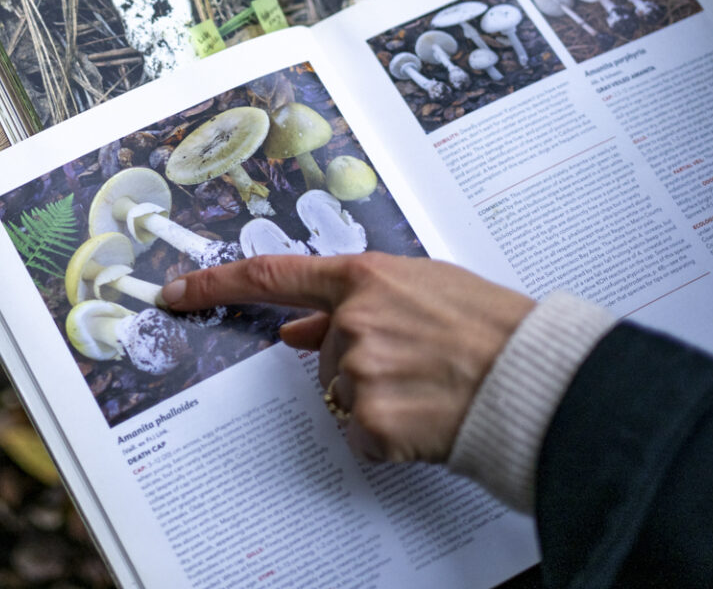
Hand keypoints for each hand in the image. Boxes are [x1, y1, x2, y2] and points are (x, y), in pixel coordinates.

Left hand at [161, 253, 534, 462]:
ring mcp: (357, 372)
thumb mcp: (426, 289)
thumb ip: (359, 301)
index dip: (216, 284)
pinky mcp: (369, 420)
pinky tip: (428, 418)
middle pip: (322, 353)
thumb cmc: (492, 327)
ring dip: (379, 399)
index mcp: (365, 279)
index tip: (178, 291)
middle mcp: (352, 322)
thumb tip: (296, 330)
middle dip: (359, 363)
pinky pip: (362, 434)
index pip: (272, 277)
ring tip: (432, 389)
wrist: (533, 379)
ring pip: (343, 394)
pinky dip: (391, 435)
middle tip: (419, 364)